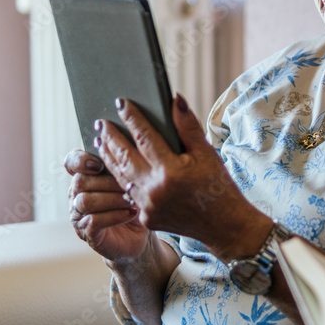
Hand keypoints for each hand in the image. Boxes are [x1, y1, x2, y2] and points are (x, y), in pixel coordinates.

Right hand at [64, 148, 153, 262]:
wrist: (140, 234)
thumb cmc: (136, 201)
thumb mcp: (132, 180)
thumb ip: (125, 164)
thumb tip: (130, 145)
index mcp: (85, 176)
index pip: (71, 162)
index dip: (81, 160)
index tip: (99, 164)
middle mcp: (76, 194)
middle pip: (80, 181)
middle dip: (107, 182)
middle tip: (130, 184)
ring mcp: (79, 214)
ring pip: (85, 201)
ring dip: (112, 199)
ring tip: (132, 200)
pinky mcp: (86, 232)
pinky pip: (93, 221)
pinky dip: (114, 216)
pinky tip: (131, 213)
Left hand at [96, 93, 271, 261]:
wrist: (223, 225)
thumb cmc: (218, 185)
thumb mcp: (207, 152)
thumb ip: (187, 126)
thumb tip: (174, 99)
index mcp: (171, 170)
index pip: (144, 137)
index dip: (132, 118)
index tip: (121, 103)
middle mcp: (155, 189)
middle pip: (124, 157)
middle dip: (110, 137)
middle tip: (100, 121)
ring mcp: (148, 206)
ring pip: (121, 176)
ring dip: (109, 157)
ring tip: (101, 141)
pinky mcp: (146, 218)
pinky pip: (129, 193)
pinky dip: (121, 177)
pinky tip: (116, 167)